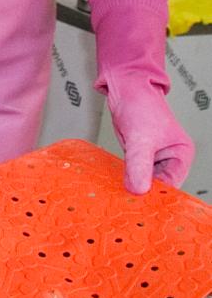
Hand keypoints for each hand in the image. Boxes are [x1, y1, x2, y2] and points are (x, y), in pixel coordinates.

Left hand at [86, 0, 194, 195]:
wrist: (123, 87)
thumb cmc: (140, 104)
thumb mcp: (140, 137)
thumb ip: (139, 164)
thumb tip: (138, 189)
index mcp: (180, 154)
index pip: (171, 185)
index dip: (157, 197)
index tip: (142, 210)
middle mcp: (169, 159)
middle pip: (157, 186)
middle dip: (143, 195)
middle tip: (127, 209)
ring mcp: (152, 158)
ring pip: (143, 182)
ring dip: (132, 189)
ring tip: (120, 202)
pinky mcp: (136, 156)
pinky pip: (132, 173)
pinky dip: (125, 180)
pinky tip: (115, 188)